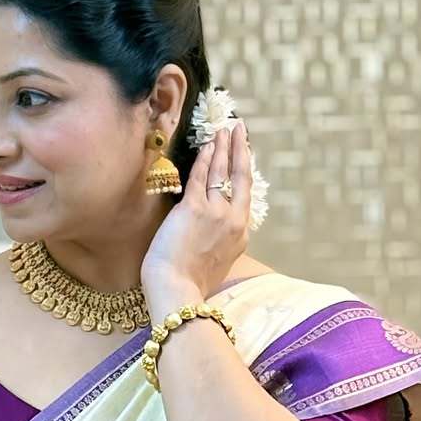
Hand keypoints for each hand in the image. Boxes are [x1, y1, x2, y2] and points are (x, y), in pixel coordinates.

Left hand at [140, 122, 251, 306]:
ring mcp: (216, 213)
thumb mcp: (214, 268)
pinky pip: (202, 176)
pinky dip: (205, 158)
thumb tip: (209, 242)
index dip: (241, 176)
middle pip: (241, 178)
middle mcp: (233, 221)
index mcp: (239, 238)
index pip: (242, 200)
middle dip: (241, 151)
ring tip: (224, 129)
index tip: (241, 160)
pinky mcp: (194, 208)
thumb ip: (217, 249)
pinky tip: (206, 144)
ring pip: (222, 172)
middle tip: (239, 131)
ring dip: (223, 147)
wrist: (178, 292)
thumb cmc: (189, 286)